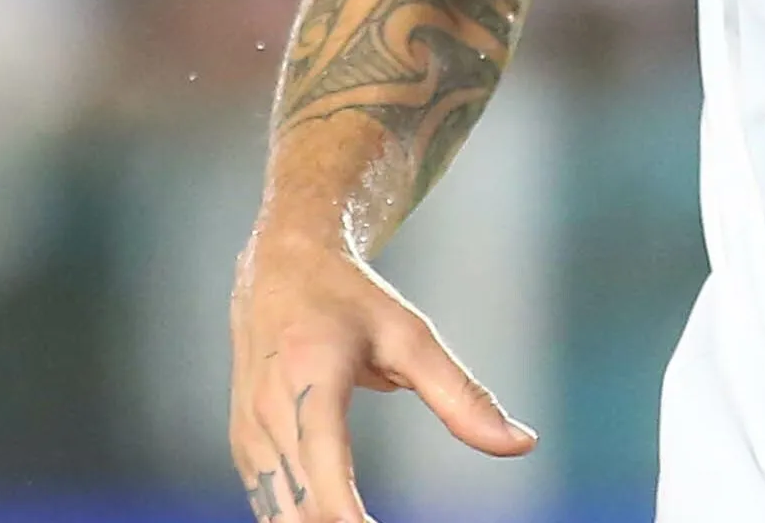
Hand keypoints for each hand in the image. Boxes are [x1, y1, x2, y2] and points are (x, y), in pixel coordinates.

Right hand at [228, 228, 532, 521]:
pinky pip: (265, 501)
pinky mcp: (243, 443)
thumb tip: (521, 444)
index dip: (348, 515)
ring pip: (275, 513)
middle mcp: (269, 410)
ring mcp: (248, 431)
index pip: (323, 464)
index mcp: (311, 377)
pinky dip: (297, 520)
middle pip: (296, 503)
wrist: (280, 266)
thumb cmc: (349, 299)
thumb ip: (463, 397)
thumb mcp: (412, 337)